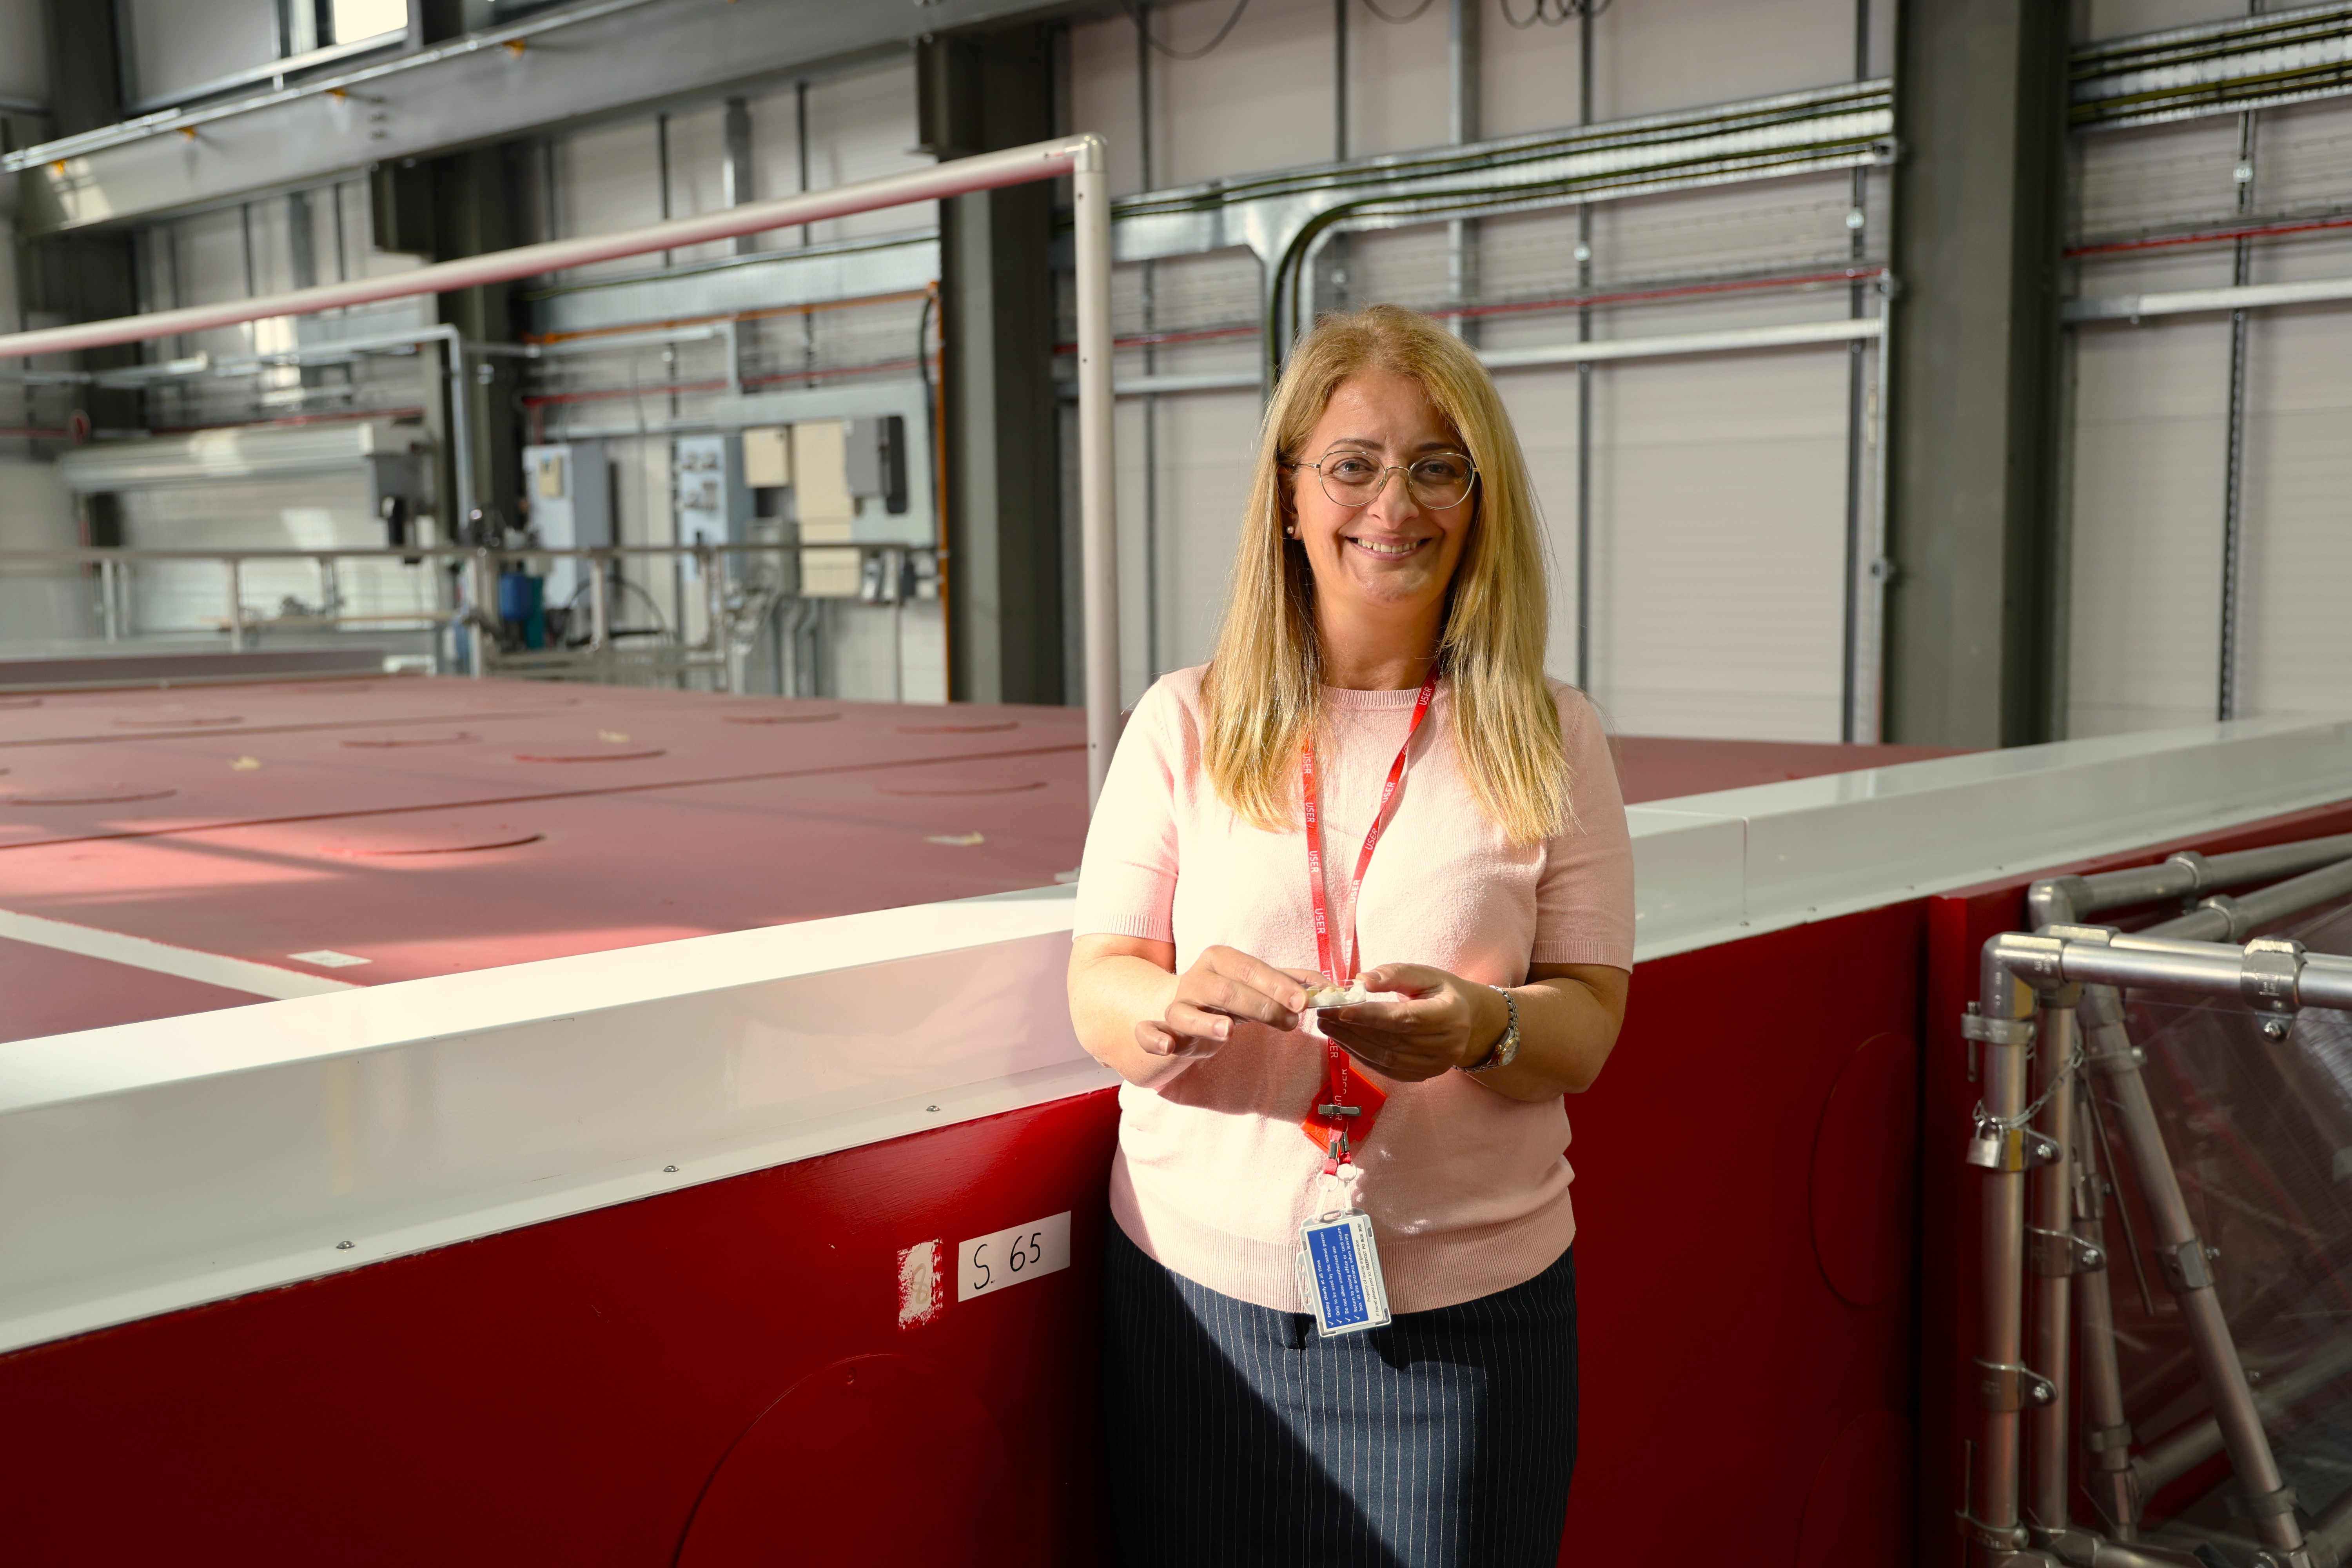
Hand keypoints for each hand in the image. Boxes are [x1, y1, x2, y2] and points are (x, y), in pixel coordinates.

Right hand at [1135, 945, 1323, 1059]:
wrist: (1180, 1013)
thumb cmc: (1228, 998)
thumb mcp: (1259, 986)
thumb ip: (1293, 983)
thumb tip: (1331, 986)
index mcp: (1220, 960)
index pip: (1251, 969)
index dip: (1278, 984)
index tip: (1305, 1001)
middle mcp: (1195, 979)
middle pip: (1225, 990)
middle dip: (1259, 1005)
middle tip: (1290, 1022)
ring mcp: (1175, 1006)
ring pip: (1186, 1011)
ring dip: (1206, 1021)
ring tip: (1228, 1031)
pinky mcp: (1158, 1031)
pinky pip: (1147, 1033)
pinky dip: (1155, 1038)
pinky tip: (1168, 1046)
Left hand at [1319, 963, 1507, 1082]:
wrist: (1469, 1021)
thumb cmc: (1442, 992)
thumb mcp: (1425, 974)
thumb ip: (1394, 974)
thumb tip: (1362, 980)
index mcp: (1450, 1015)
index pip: (1405, 1019)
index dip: (1371, 1016)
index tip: (1340, 1008)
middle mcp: (1447, 1045)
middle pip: (1392, 1040)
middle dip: (1352, 1028)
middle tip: (1323, 1014)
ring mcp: (1435, 1066)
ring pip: (1386, 1057)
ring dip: (1351, 1042)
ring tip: (1327, 1025)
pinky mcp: (1423, 1076)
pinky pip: (1386, 1069)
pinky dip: (1361, 1055)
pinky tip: (1343, 1040)